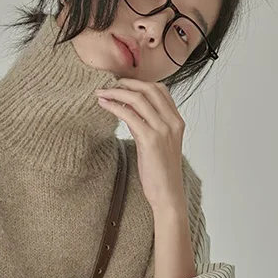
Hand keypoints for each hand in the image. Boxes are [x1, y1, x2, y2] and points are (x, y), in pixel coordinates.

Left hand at [95, 78, 185, 212]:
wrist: (168, 195)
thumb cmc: (161, 174)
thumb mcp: (159, 144)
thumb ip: (149, 126)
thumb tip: (129, 112)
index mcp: (177, 121)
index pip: (160, 90)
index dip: (139, 83)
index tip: (122, 85)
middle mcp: (172, 122)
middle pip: (149, 89)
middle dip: (127, 83)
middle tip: (108, 85)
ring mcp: (163, 130)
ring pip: (138, 99)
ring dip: (116, 92)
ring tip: (101, 93)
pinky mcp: (151, 140)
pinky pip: (129, 115)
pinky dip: (114, 107)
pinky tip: (104, 105)